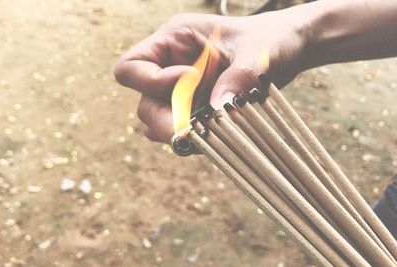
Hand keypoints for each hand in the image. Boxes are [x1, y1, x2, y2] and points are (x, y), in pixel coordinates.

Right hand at [115, 7, 308, 142]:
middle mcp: (172, 66)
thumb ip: (239, 76)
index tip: (191, 80)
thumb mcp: (258, 52)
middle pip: (145, 101)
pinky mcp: (198, 109)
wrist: (287, 50)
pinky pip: (183, 131)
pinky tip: (216, 138)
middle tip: (190, 131)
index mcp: (175, 40)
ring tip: (208, 134)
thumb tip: (218, 110)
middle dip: (165, 120)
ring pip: (161, 121)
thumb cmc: (272, 39)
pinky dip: (195, 139)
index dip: (152, 81)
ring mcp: (184, 91)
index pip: (133, 66)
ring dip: (179, 132)